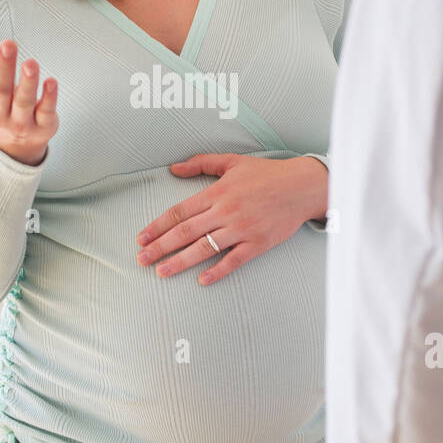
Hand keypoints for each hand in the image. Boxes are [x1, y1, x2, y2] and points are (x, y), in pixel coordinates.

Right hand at [0, 36, 58, 165]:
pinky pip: (46, 112)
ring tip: (31, 62)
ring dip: (27, 82)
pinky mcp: (43, 126)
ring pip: (23, 102)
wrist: (14, 146)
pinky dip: (49, 98)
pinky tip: (52, 81)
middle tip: (8, 44)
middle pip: (0, 89)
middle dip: (4, 68)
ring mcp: (21, 121)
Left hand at [135, 153, 326, 284]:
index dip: (157, 226)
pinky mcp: (257, 244)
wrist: (302, 187)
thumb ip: (201, 163)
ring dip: (179, 262)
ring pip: (204, 249)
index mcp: (217, 192)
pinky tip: (201, 280)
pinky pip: (233, 261)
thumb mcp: (232, 161)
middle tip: (141, 259)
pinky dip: (217, 271)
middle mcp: (226, 212)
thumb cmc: (267, 174)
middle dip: (160, 247)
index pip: (179, 212)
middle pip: (185, 232)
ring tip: (161, 271)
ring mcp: (242, 229)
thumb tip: (174, 167)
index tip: (141, 238)